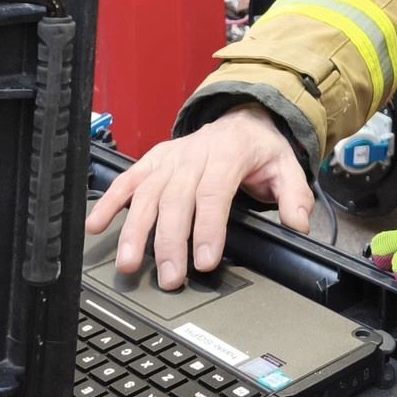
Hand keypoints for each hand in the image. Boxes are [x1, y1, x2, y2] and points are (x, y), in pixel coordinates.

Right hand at [85, 107, 313, 289]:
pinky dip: (110, 202)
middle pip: (177, 199)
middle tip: (169, 277)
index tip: (205, 261)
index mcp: (228, 154)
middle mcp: (194, 155)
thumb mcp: (286, 166)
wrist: (240, 118)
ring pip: (148, 193)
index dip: (208, 228)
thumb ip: (295, 196)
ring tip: (128, 263)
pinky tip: (97, 226)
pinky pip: (128, 180)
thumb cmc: (259, 149)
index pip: (213, 192)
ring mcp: (169, 158)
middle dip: (170, 242)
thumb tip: (299, 223)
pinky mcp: (152, 161)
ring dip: (135, 230)